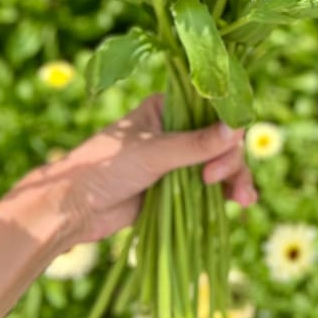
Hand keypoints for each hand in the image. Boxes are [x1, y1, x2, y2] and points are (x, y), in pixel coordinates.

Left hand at [47, 94, 256, 245]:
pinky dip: (226, 193)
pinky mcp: (176, 187)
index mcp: (167, 108)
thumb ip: (197, 144)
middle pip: (220, 139)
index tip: (229, 150)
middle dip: (230, 161)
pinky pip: (209, 187)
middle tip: (217, 182)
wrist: (72, 209)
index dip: (228, 129)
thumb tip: (239, 128)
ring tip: (244, 200)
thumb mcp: (154, 153)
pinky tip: (241, 202)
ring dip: (234, 179)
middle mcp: (175, 130)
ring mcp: (177, 160)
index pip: (212, 111)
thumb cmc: (105, 168)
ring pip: (219, 164)